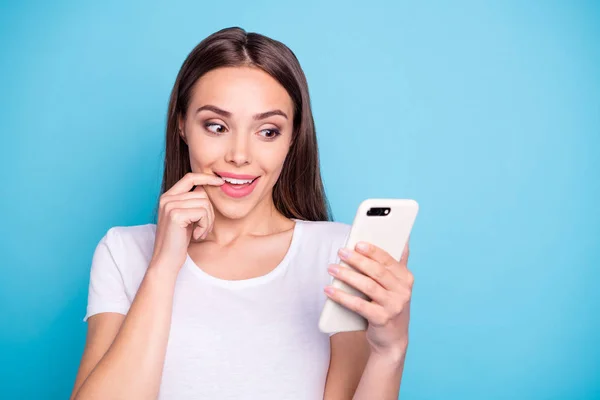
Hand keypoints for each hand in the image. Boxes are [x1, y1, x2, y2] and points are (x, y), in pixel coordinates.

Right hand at [150, 172, 223, 272]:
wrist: (166, 261)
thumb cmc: (178, 242)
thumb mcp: (186, 218)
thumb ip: (192, 202)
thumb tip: (207, 187)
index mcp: (168, 197)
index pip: (190, 177)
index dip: (206, 177)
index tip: (220, 182)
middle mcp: (167, 198)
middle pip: (202, 194)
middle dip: (210, 212)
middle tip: (204, 228)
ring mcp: (170, 205)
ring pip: (205, 203)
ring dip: (208, 221)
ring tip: (200, 233)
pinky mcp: (175, 215)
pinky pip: (203, 213)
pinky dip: (205, 226)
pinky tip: (197, 236)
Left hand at [324, 240, 412, 358]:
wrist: (392, 340)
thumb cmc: (389, 306)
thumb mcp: (397, 285)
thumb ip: (397, 264)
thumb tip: (402, 239)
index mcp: (406, 278)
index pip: (388, 260)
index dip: (373, 251)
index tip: (357, 243)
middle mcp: (403, 291)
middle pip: (377, 271)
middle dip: (357, 260)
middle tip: (340, 252)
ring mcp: (393, 306)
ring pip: (367, 286)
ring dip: (347, 275)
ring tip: (332, 268)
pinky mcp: (382, 320)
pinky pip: (359, 305)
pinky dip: (342, 297)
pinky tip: (330, 290)